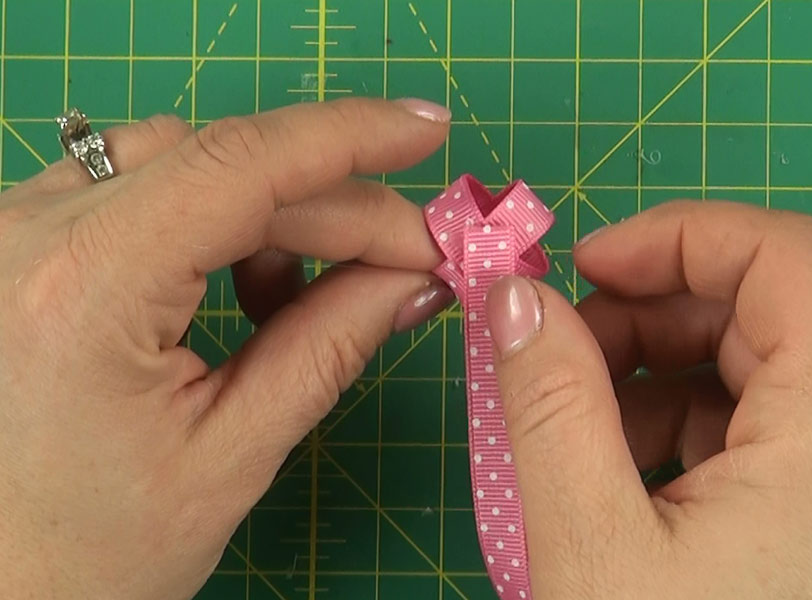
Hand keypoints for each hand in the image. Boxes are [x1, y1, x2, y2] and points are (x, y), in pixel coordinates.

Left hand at [0, 98, 454, 598]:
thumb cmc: (87, 553)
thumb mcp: (231, 456)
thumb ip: (331, 346)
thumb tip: (414, 273)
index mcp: (83, 291)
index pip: (241, 165)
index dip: (350, 136)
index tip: (429, 134)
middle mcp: (29, 235)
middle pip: (223, 165)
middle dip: (335, 206)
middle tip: (412, 258)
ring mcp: (13, 231)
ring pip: (183, 163)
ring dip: (271, 214)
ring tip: (300, 298)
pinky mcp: (20, 243)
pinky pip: (139, 189)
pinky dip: (214, 221)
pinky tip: (239, 287)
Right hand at [484, 201, 811, 598]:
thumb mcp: (589, 543)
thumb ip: (548, 401)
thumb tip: (514, 296)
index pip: (782, 257)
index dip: (677, 234)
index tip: (581, 265)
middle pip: (759, 312)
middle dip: (644, 311)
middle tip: (549, 349)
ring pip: (746, 372)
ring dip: (646, 372)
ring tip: (566, 423)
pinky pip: (744, 433)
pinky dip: (668, 428)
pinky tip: (609, 473)